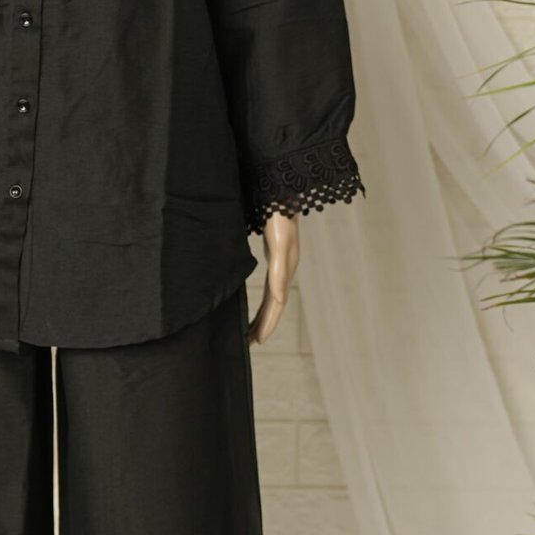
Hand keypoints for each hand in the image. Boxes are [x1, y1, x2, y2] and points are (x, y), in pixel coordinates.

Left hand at [248, 211, 298, 345]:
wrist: (281, 191)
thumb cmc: (279, 213)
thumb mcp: (279, 242)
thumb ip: (280, 271)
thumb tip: (277, 297)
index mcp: (284, 268)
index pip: (276, 303)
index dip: (268, 322)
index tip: (258, 340)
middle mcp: (284, 268)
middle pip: (274, 305)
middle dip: (264, 324)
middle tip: (250, 343)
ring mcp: (281, 263)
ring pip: (272, 298)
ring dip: (263, 316)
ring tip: (251, 332)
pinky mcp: (275, 257)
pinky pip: (270, 287)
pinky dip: (264, 301)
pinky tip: (258, 307)